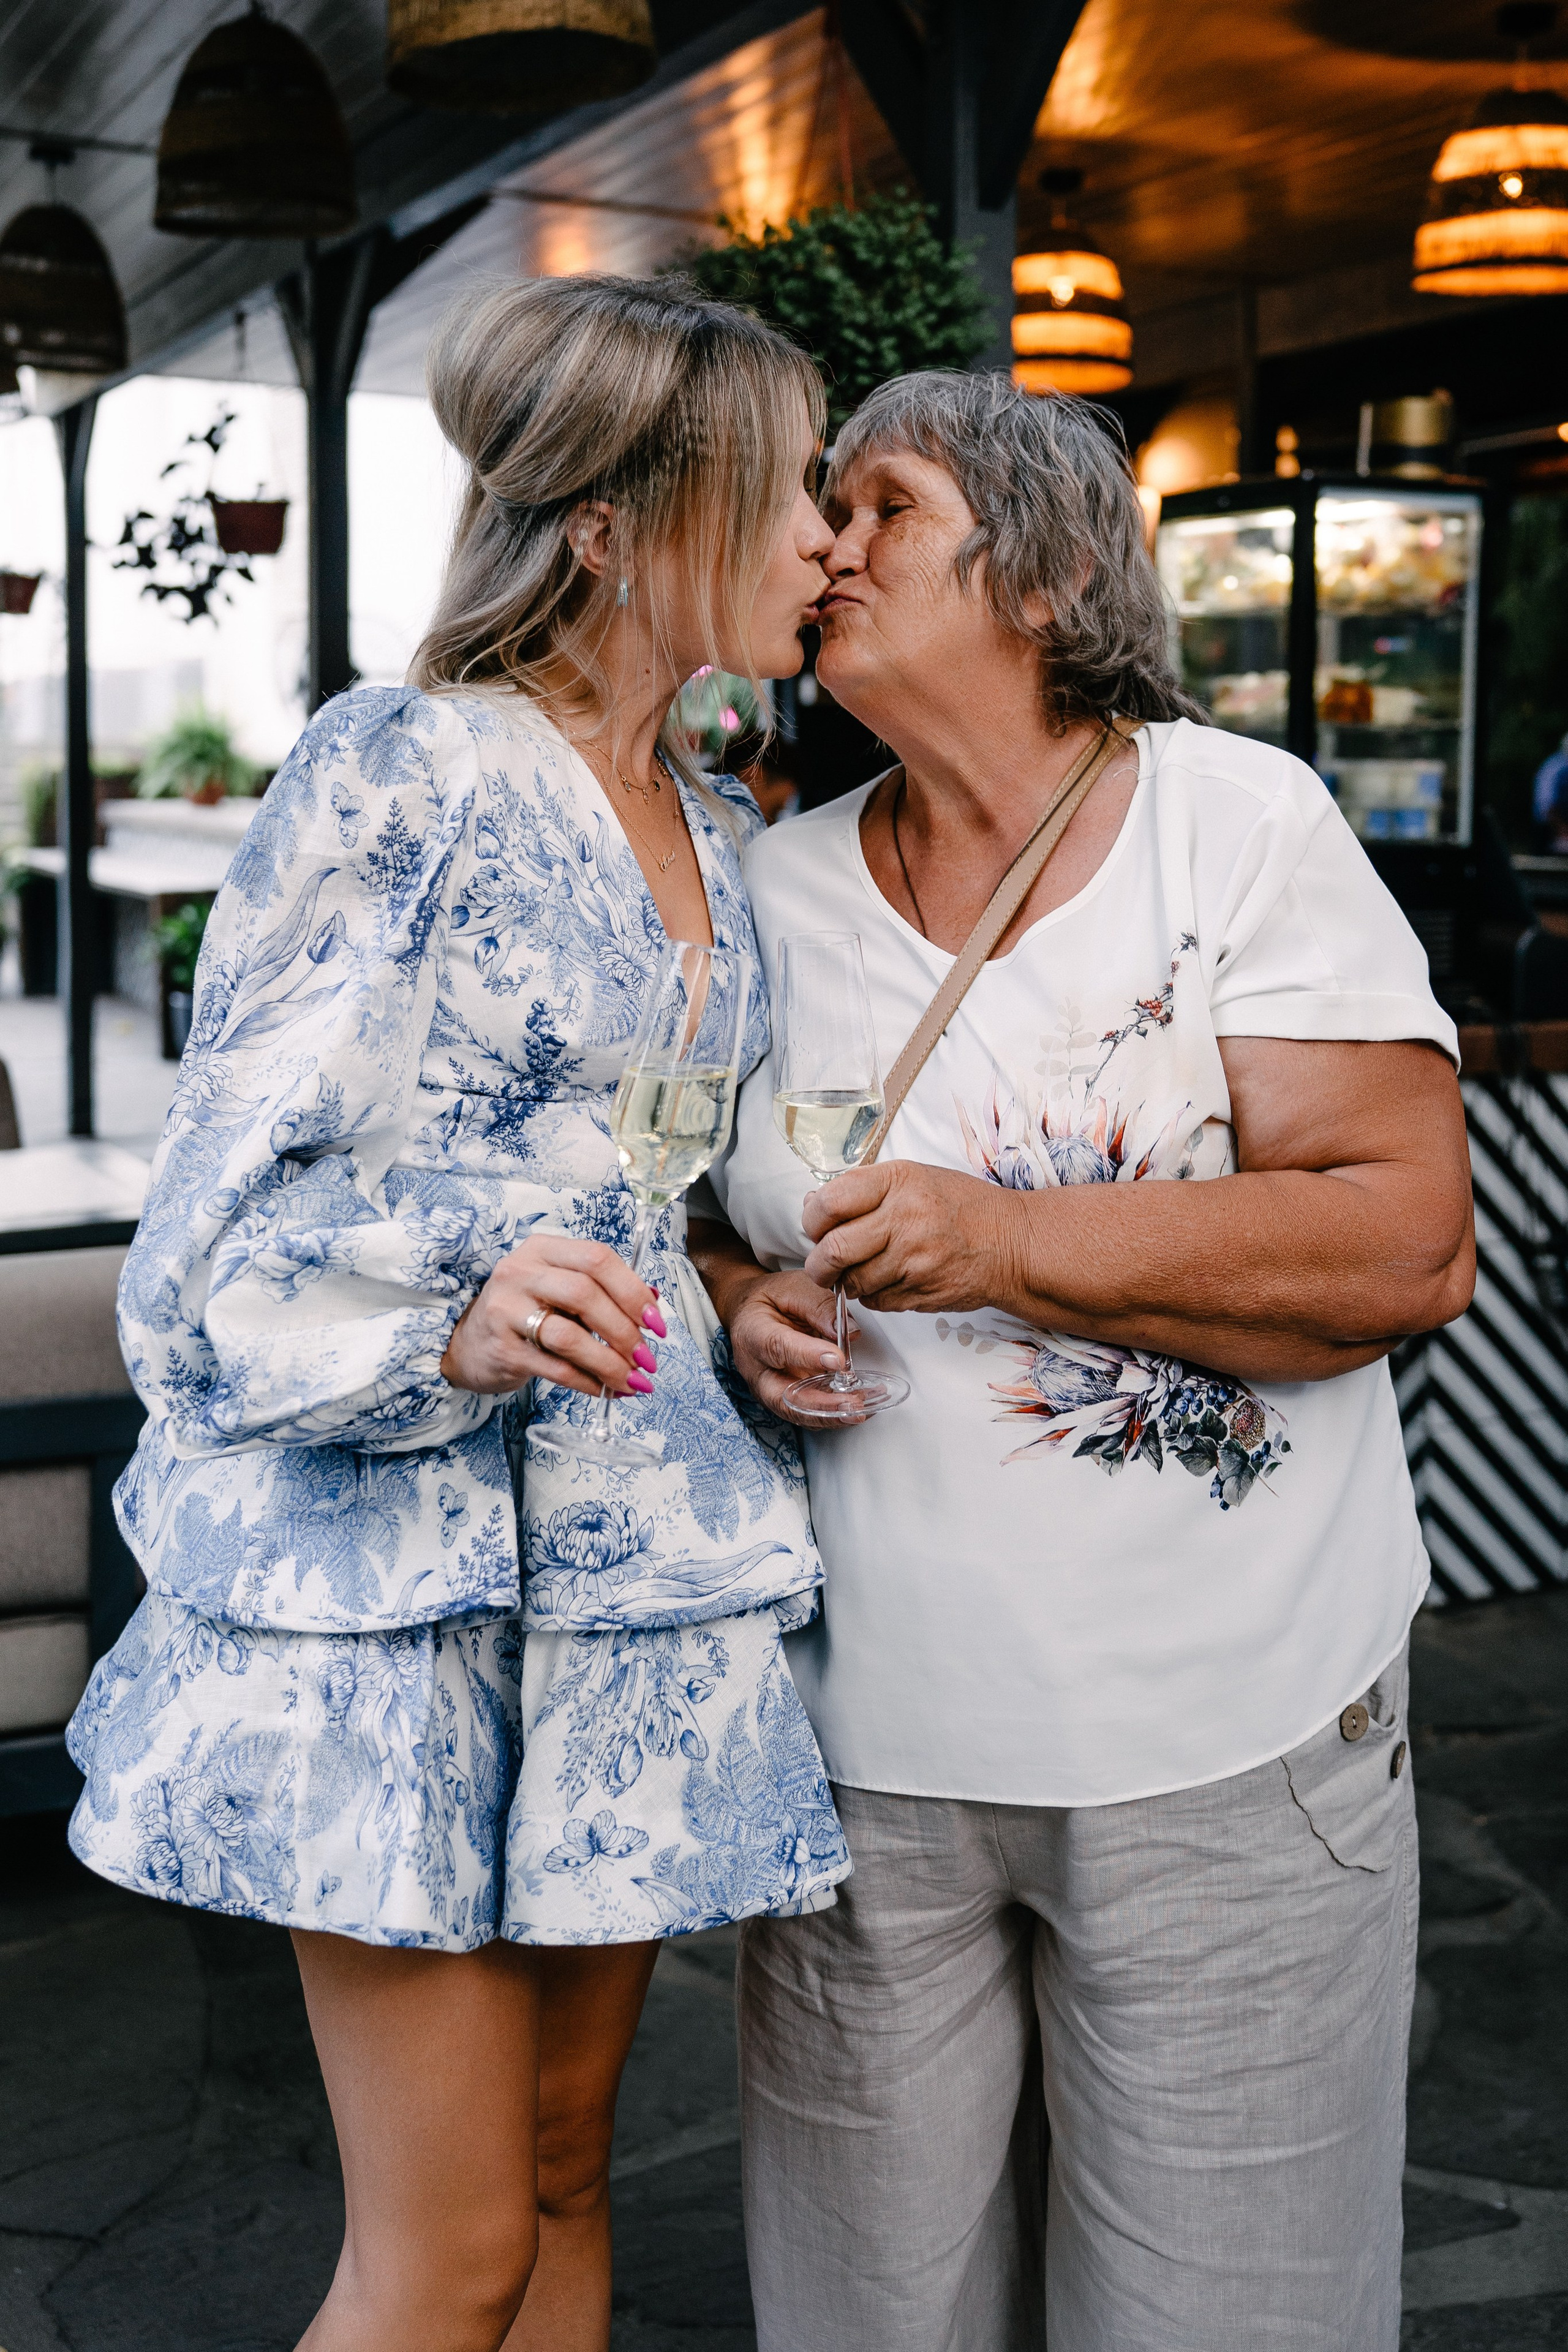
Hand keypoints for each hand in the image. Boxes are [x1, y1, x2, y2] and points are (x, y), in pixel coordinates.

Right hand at [440, 1234, 663, 1399]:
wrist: (467, 1343)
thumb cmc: (524, 1311)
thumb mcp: (557, 1288)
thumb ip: (600, 1290)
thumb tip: (652, 1302)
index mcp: (542, 1249)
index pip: (597, 1258)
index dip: (633, 1291)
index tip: (656, 1322)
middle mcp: (520, 1273)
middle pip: (585, 1294)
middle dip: (625, 1330)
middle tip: (647, 1357)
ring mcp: (506, 1310)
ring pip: (569, 1335)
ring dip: (609, 1362)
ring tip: (632, 1380)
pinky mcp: (502, 1348)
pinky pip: (555, 1367)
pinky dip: (587, 1382)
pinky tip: (604, 1390)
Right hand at [727, 1267, 859, 1424]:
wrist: (752, 1312)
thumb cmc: (771, 1298)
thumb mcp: (794, 1287)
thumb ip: (820, 1307)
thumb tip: (850, 1333)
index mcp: (752, 1332)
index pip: (777, 1348)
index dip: (807, 1356)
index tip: (837, 1360)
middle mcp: (756, 1369)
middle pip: (782, 1397)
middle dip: (820, 1406)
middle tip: (852, 1404)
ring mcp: (767, 1388)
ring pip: (795, 1412)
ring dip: (830, 1415)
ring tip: (861, 1410)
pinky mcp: (782, 1398)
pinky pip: (805, 1413)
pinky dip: (832, 1414)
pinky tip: (857, 1408)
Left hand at [801, 1160, 1012, 1315]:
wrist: (1013, 1243)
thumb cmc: (962, 1207)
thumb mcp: (915, 1178)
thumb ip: (863, 1189)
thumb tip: (811, 1204)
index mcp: (898, 1181)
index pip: (830, 1203)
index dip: (812, 1220)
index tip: (816, 1227)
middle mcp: (906, 1218)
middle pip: (834, 1250)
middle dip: (819, 1264)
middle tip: (822, 1265)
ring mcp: (915, 1259)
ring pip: (853, 1282)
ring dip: (846, 1283)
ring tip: (859, 1272)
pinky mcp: (922, 1292)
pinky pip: (877, 1302)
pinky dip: (872, 1297)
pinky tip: (887, 1282)